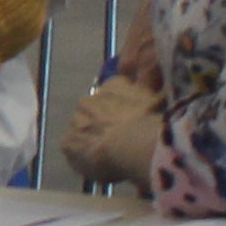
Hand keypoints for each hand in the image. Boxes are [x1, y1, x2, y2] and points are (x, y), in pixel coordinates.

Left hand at [60, 70, 165, 187]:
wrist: (132, 144)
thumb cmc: (151, 121)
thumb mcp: (157, 94)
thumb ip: (150, 76)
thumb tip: (144, 60)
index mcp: (112, 87)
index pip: (112, 93)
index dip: (120, 110)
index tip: (129, 122)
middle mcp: (89, 100)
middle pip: (94, 112)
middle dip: (103, 124)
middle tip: (119, 142)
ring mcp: (75, 122)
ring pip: (82, 131)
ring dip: (92, 140)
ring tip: (108, 156)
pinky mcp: (67, 143)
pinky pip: (74, 151)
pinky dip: (83, 158)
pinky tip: (97, 165)